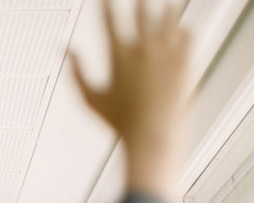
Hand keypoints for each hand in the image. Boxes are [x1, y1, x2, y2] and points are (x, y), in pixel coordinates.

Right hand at [71, 0, 191, 197]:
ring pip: (168, 17)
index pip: (109, 18)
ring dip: (164, 8)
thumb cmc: (122, 124)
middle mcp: (144, 50)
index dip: (105, 3)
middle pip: (142, 10)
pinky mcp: (185, 63)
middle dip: (139, 0)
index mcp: (119, 56)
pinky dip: (183, 29)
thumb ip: (76, 71)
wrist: (153, 138)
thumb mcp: (91, 99)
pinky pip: (187, 35)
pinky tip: (181, 28)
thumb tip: (66, 51)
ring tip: (162, 3)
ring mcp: (167, 54)